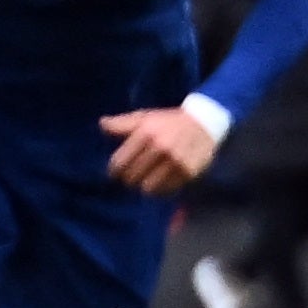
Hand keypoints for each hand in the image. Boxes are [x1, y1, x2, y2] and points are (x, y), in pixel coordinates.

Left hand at [101, 102, 220, 193]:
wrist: (205, 123)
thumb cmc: (169, 121)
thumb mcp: (145, 117)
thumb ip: (122, 123)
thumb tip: (102, 124)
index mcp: (146, 133)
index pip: (119, 163)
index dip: (114, 171)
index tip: (115, 172)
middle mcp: (161, 148)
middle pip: (132, 178)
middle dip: (129, 179)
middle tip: (131, 177)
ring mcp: (177, 161)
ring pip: (149, 188)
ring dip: (145, 186)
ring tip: (146, 180)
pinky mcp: (189, 172)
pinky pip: (167, 190)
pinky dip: (162, 189)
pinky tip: (161, 181)